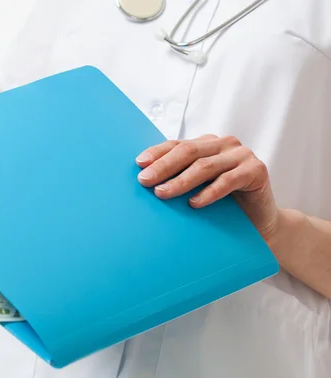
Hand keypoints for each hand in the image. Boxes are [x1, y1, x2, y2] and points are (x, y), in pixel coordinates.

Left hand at [135, 134, 279, 241]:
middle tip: (145, 181)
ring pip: (205, 166)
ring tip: (162, 193)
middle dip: (163, 166)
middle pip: (188, 152)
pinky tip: (194, 203)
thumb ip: (178, 179)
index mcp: (206, 144)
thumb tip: (144, 183)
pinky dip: (209, 192)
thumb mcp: (196, 189)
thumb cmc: (223, 206)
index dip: (157, 153)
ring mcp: (241, 155)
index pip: (177, 145)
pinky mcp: (256, 169)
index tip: (138, 165)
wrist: (259, 222)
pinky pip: (228, 180)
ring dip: (181, 181)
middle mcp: (223, 144)